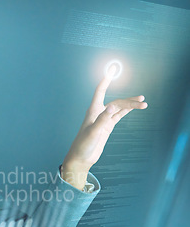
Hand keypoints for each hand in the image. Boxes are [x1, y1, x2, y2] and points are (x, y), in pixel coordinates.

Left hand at [62, 67, 147, 189]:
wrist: (81, 158)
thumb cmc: (83, 145)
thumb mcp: (93, 133)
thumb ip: (102, 119)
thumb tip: (113, 106)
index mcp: (92, 111)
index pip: (100, 91)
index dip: (106, 80)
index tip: (112, 69)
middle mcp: (98, 113)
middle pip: (116, 102)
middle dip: (129, 100)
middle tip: (143, 100)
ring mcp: (104, 120)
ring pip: (119, 108)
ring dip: (131, 105)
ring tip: (144, 103)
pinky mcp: (107, 127)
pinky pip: (119, 116)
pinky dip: (127, 111)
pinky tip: (135, 107)